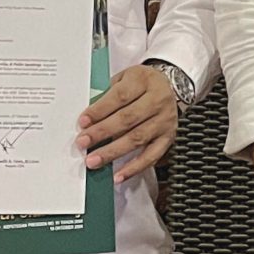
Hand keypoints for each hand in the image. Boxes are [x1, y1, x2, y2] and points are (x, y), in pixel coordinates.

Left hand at [76, 64, 179, 184]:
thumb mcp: (124, 78)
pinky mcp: (168, 138)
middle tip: (83, 143)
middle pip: (127, 119)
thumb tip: (88, 119)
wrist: (169, 87)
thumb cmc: (141, 84)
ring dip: (113, 152)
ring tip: (94, 160)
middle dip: (102, 132)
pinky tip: (119, 175)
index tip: (83, 122)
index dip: (100, 110)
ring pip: (137, 139)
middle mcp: (157, 100)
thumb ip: (108, 95)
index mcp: (143, 80)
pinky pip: (151, 156)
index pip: (120, 96)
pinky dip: (134, 168)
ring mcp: (164, 121)